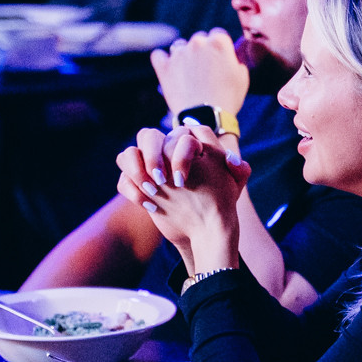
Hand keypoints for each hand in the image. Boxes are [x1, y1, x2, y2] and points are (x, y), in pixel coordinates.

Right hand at [115, 124, 249, 271]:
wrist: (204, 227)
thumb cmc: (220, 201)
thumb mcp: (234, 186)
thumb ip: (238, 169)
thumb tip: (230, 158)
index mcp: (187, 144)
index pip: (178, 133)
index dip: (179, 152)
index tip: (184, 179)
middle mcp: (164, 151)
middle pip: (147, 136)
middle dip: (152, 155)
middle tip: (161, 179)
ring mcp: (148, 168)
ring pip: (128, 154)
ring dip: (134, 168)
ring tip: (151, 189)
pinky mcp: (138, 186)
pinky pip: (123, 180)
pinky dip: (131, 190)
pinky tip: (149, 206)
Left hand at [151, 28, 249, 119]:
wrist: (206, 118)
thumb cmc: (227, 98)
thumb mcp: (242, 76)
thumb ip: (236, 59)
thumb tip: (231, 53)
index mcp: (219, 42)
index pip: (218, 34)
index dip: (219, 47)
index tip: (219, 58)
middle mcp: (198, 42)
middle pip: (199, 38)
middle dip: (202, 50)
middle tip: (205, 69)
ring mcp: (179, 54)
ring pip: (179, 46)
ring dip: (183, 54)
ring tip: (188, 72)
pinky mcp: (164, 67)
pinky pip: (158, 55)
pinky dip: (163, 60)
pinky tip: (169, 68)